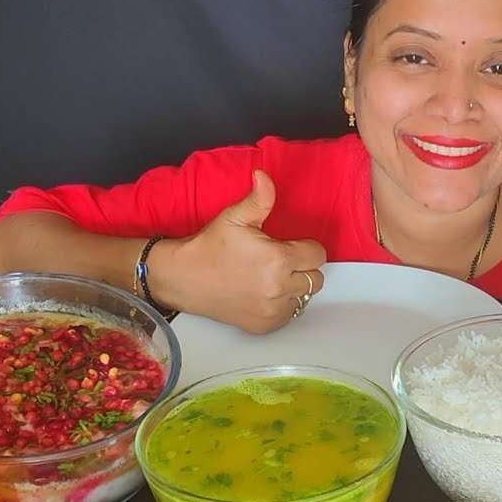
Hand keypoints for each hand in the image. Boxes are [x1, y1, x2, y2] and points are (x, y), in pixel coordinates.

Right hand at [153, 170, 326, 333]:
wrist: (183, 278)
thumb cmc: (209, 247)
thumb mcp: (235, 217)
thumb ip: (259, 198)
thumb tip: (264, 176)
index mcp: (278, 260)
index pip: (318, 255)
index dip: (305, 247)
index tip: (288, 246)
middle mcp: (279, 288)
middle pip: (316, 278)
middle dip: (302, 267)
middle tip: (278, 261)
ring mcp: (273, 310)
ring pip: (305, 297)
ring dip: (294, 287)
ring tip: (270, 276)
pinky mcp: (266, 325)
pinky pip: (291, 314)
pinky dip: (283, 304)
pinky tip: (264, 293)